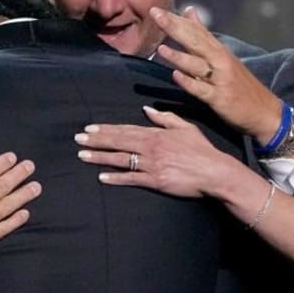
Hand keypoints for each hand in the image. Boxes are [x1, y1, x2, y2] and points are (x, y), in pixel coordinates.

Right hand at [0, 151, 39, 268]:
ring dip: (23, 195)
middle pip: (1, 187)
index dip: (1, 164)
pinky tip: (26, 213)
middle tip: (30, 166)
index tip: (13, 157)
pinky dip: (16, 220)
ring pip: (8, 206)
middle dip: (17, 175)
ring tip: (36, 187)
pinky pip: (5, 228)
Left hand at [76, 106, 240, 197]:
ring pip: (120, 159)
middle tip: (77, 139)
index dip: (106, 129)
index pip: (126, 129)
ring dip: (99, 157)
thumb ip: (165, 118)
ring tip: (82, 155)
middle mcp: (151, 147)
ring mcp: (152, 164)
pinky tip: (101, 177)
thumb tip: (147, 110)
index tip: (90, 128)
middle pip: (118, 142)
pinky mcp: (156, 181)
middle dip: (96, 140)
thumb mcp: (186, 128)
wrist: (216, 172)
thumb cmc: (202, 151)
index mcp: (157, 134)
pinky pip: (132, 179)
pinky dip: (116, 178)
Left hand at [151, 6, 282, 144]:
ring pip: (197, 65)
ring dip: (179, 56)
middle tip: (156, 15)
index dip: (177, 20)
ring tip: (160, 48)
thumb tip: (189, 11)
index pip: (196, 31)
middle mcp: (220, 61)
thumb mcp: (222, 56)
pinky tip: (176, 76)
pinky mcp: (220, 98)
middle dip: (175, 28)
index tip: (157, 10)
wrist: (264, 111)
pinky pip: (202, 90)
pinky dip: (190, 82)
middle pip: (195, 42)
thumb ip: (203, 35)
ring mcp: (220, 79)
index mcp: (219, 51)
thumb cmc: (239, 84)